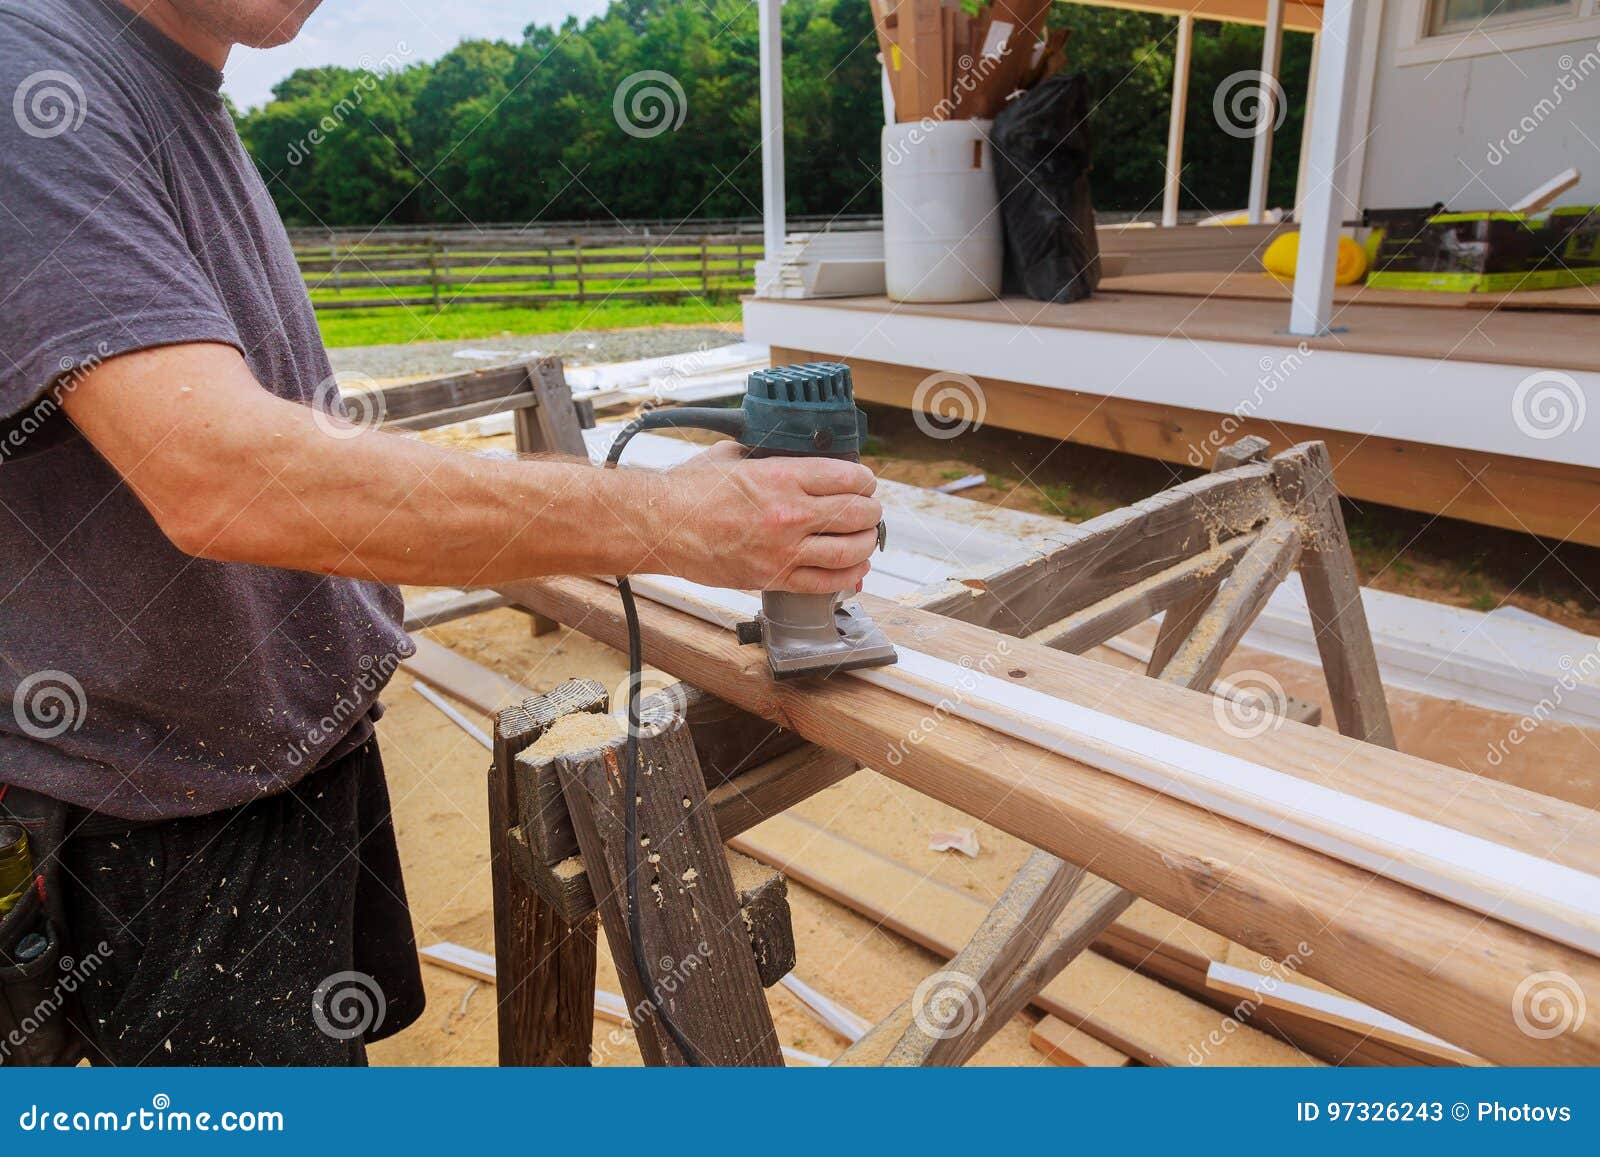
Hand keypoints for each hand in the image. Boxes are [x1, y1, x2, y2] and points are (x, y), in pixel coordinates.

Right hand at [652, 442, 881, 593]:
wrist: (662, 526)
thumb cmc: (689, 491)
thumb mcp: (732, 455)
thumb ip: (766, 454)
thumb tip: (787, 452)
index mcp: (782, 477)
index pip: (847, 477)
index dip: (865, 480)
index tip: (865, 482)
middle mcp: (789, 514)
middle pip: (856, 514)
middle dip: (870, 510)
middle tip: (869, 509)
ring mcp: (784, 549)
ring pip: (850, 550)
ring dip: (866, 543)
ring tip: (866, 538)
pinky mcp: (774, 577)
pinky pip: (826, 582)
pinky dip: (849, 577)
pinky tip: (856, 569)